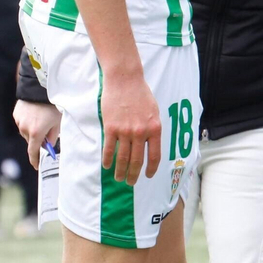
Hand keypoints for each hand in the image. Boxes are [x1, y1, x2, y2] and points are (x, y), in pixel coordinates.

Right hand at [13, 100, 61, 169]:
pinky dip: (28, 123)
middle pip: (31, 142)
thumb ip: (53, 137)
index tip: (37, 166)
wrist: (40, 88)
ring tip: (42, 120)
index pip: (33, 152)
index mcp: (36, 133)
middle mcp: (25, 129)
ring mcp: (19, 121)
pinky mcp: (16, 114)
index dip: (35, 160)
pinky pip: (22, 123)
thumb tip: (48, 145)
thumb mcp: (58, 123)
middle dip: (38, 141)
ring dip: (33, 131)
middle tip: (47, 135)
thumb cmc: (53, 106)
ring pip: (26, 133)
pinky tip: (36, 115)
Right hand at [98, 69, 161, 184]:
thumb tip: (149, 145)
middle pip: (137, 160)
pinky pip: (109, 148)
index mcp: (155, 129)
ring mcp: (125, 131)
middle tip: (131, 183)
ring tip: (119, 178)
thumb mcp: (154, 112)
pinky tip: (107, 166)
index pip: (155, 156)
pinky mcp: (111, 127)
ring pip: (123, 157)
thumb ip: (152, 129)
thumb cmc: (141, 94)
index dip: (151, 169)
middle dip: (134, 174)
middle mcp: (141, 132)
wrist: (125, 80)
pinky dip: (107, 159)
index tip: (147, 176)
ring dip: (120, 171)